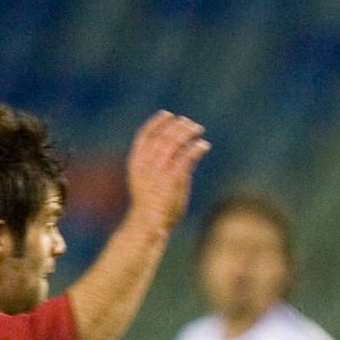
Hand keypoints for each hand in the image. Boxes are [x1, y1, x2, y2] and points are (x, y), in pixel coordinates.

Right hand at [125, 111, 209, 230]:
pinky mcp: (173, 178)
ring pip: (174, 142)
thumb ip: (155, 165)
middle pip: (162, 135)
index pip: (144, 135)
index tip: (167, 115)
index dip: (156, 123)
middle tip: (189, 123)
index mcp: (136, 162)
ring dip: (187, 133)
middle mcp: (147, 163)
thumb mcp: (146, 181)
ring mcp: (159, 170)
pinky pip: (186, 157)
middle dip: (176, 126)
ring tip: (197, 129)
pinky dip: (196, 149)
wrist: (148, 224)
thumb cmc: (150, 205)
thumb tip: (171, 153)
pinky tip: (203, 145)